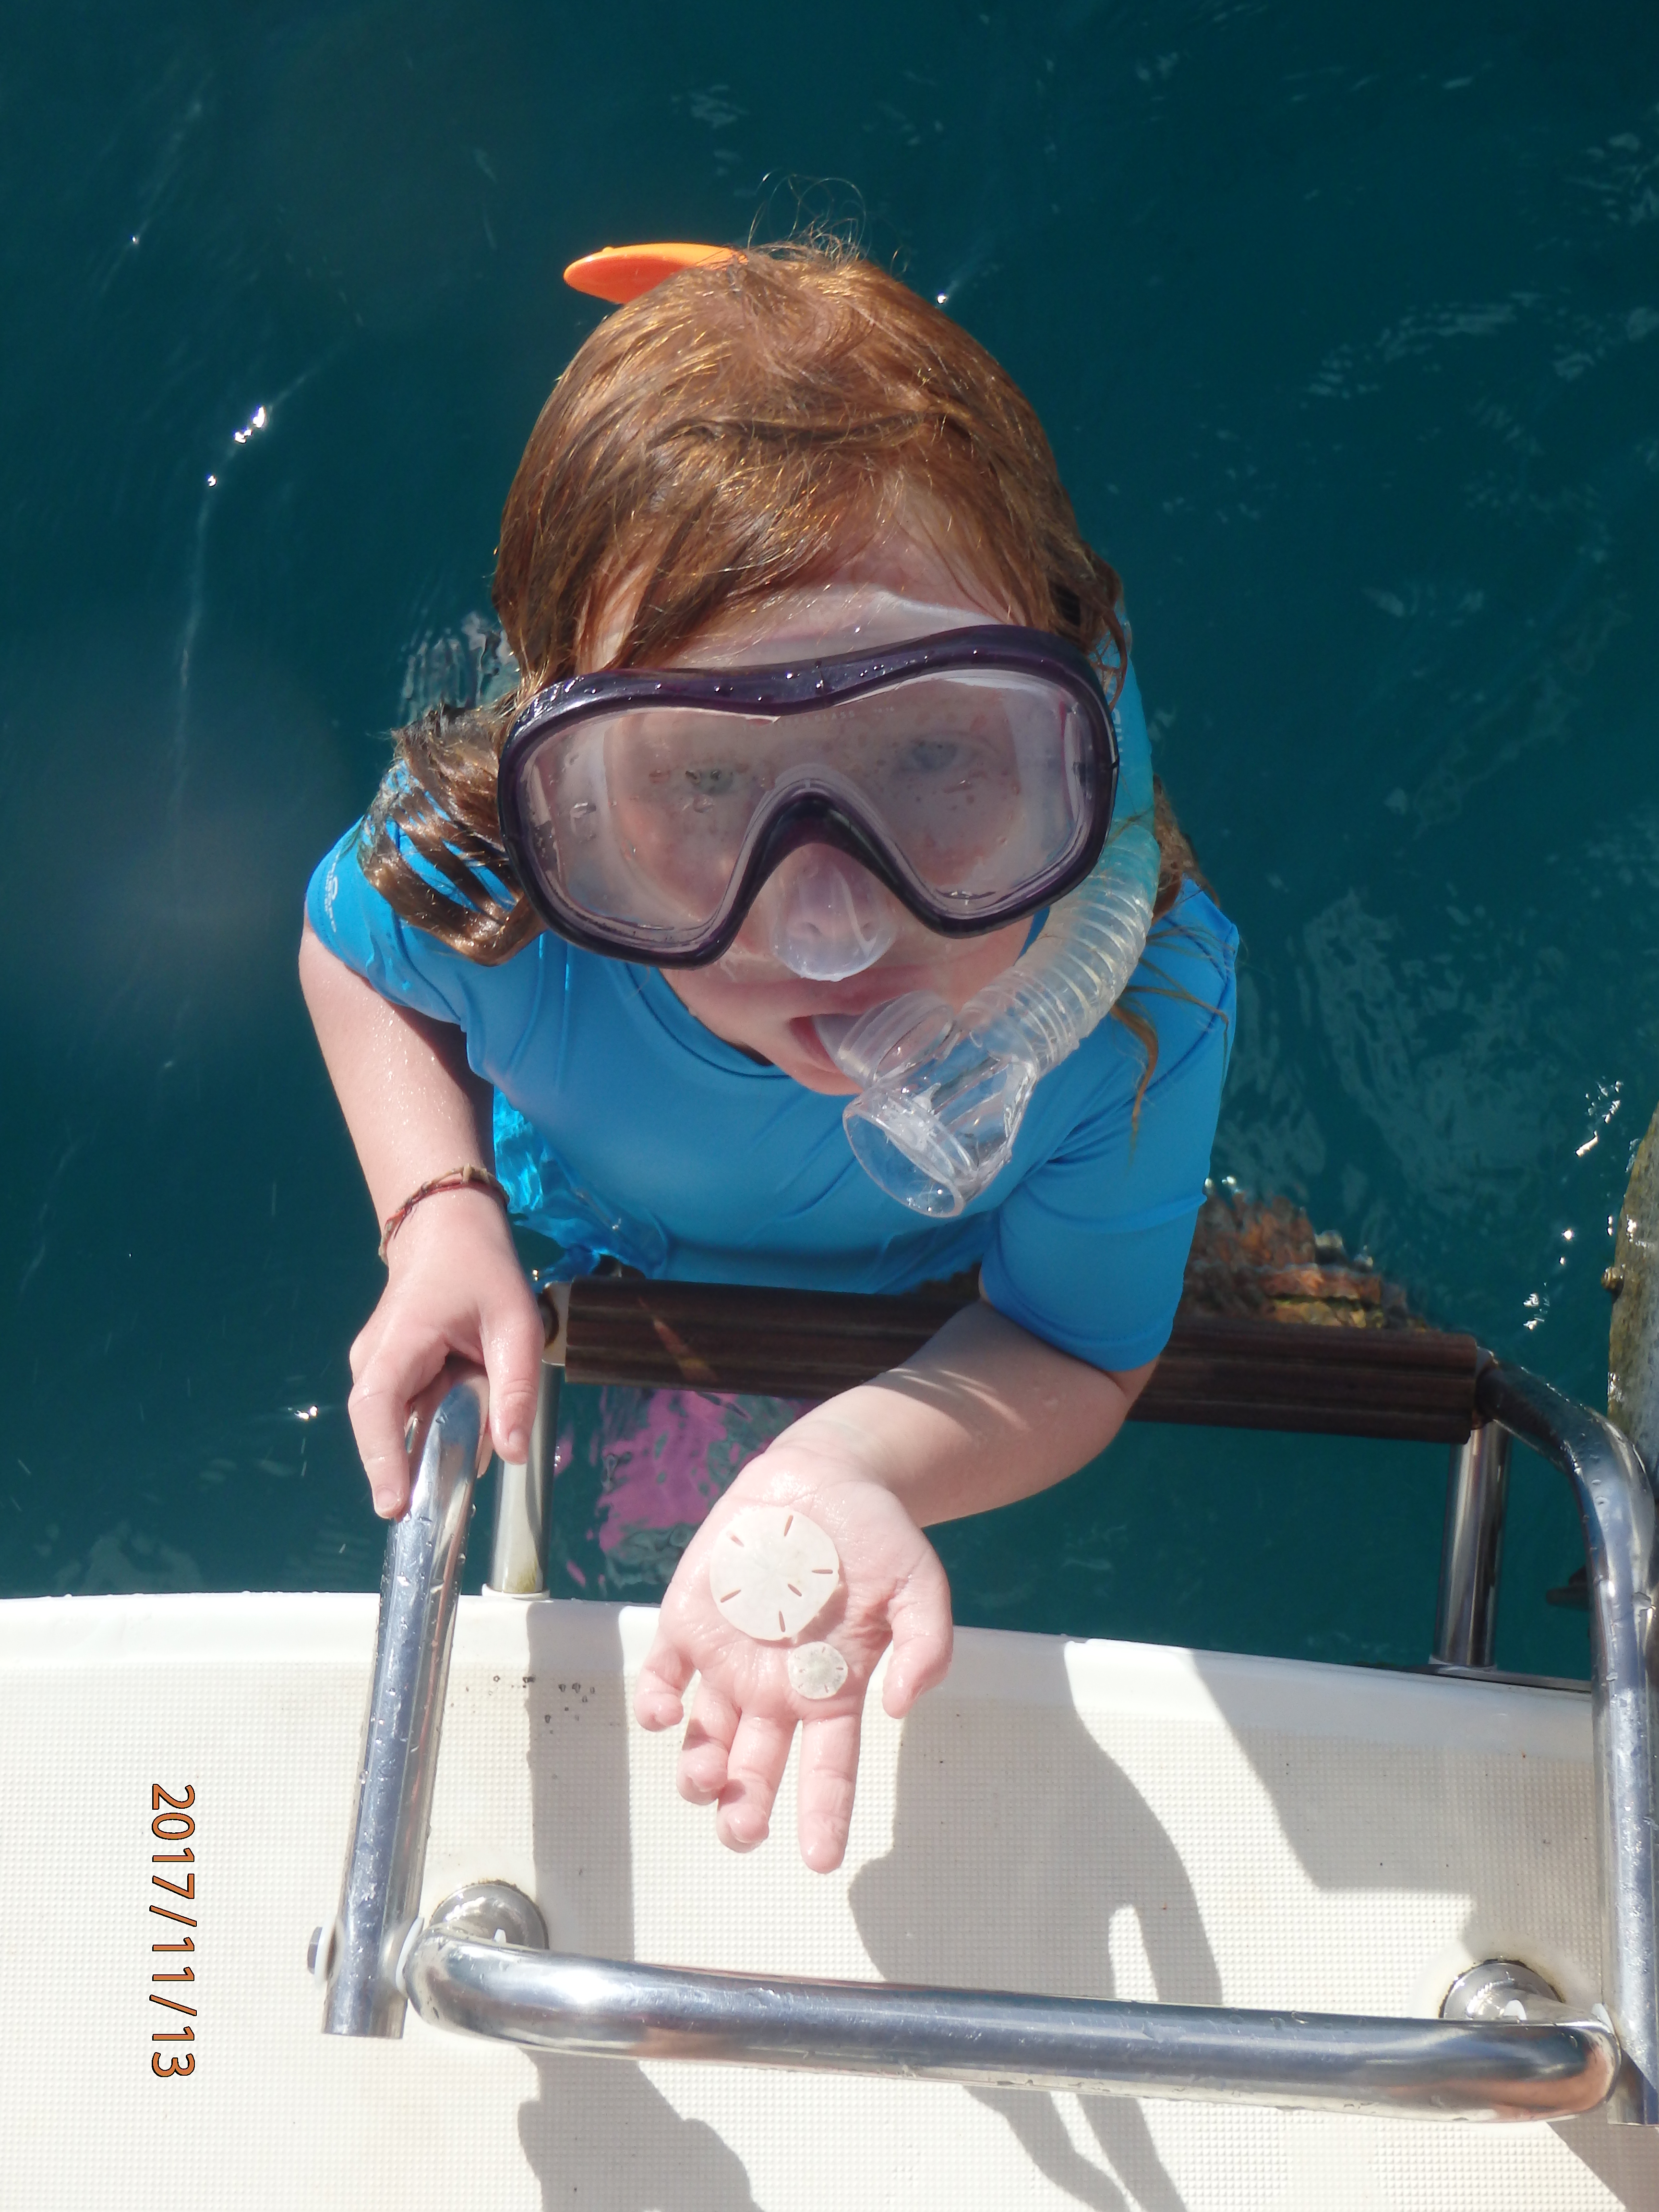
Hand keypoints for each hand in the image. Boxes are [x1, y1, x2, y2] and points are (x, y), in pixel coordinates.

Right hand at [346, 1190, 543, 1516]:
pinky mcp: (396, 1378)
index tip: (394, 1506)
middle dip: (430, 1455)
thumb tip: (512, 1455)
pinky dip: (448, 1419)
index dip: (382, 1461)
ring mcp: (381, 1371)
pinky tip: (477, 1395)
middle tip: (468, 1471)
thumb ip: (515, 1388)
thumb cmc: (481, 1269)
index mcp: (397, 1344)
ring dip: (448, 1428)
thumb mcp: (516, 1323)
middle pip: (392, 1428)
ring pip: (410, 1425)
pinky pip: (419, 1413)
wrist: (447, 1228)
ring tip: (481, 1386)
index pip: (376, 1409)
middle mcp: (375, 1363)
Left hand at [634, 1448, 953, 1872]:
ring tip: (706, 1778)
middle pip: (755, 1767)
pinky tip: (662, 1715)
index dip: (826, 1815)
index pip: (828, 1768)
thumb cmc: (877, 1537)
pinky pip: (661, 1677)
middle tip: (742, 1831)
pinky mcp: (688, 1623)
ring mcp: (726, 1659)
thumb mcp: (919, 1585)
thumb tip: (904, 1705)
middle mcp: (773, 1688)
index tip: (822, 1860)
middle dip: (745, 1809)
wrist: (824, 1477)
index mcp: (829, 1690)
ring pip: (703, 1735)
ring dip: (700, 1768)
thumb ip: (926, 1645)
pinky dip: (655, 1702)